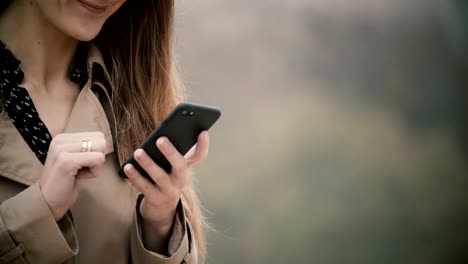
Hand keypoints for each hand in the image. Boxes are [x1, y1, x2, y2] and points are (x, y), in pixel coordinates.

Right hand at [39, 132, 105, 220]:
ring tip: (78, 173)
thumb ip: (86, 148)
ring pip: (100, 150)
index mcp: (63, 138)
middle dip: (97, 158)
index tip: (81, 164)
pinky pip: (98, 159)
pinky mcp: (67, 161)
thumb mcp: (74, 159)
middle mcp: (61, 140)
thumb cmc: (64, 182)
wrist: (47, 201)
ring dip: (95, 166)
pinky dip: (93, 172)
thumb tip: (104, 142)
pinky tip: (78, 177)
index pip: (97, 136)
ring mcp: (62, 149)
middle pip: (101, 141)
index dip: (96, 153)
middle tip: (81, 169)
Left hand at [123, 131, 208, 251]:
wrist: (162, 208)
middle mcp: (181, 180)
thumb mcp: (172, 167)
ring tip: (138, 152)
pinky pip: (144, 187)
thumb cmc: (165, 178)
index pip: (200, 155)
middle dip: (171, 152)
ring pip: (160, 177)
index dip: (203, 144)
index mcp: (186, 168)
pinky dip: (135, 176)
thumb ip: (170, 152)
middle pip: (180, 166)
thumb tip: (160, 133)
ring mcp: (169, 191)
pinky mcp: (156, 199)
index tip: (203, 132)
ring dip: (148, 164)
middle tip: (160, 140)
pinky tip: (127, 167)